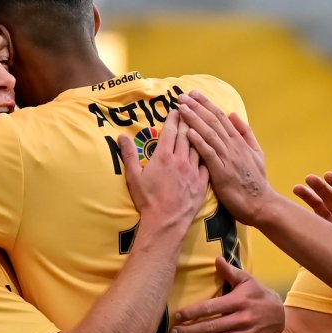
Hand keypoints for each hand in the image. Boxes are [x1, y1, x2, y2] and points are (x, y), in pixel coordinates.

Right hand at [118, 109, 205, 237]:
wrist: (166, 222)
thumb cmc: (147, 201)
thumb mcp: (133, 177)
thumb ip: (128, 154)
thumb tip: (121, 136)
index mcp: (163, 157)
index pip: (170, 132)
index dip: (173, 119)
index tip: (176, 110)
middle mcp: (180, 160)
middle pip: (186, 135)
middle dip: (187, 121)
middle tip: (190, 111)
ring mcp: (194, 171)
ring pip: (199, 147)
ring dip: (199, 134)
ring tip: (200, 125)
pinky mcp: (203, 183)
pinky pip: (207, 164)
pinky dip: (208, 154)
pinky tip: (210, 149)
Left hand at [171, 257, 285, 332]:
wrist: (280, 315)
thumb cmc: (259, 295)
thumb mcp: (247, 280)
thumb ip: (230, 271)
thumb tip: (216, 259)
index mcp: (238, 301)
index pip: (211, 308)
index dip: (192, 313)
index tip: (178, 316)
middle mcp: (241, 319)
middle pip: (211, 327)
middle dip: (190, 331)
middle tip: (174, 332)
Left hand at [177, 92, 274, 224]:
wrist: (260, 203)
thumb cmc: (256, 180)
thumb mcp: (256, 152)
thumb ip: (246, 133)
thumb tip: (234, 114)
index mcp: (239, 140)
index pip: (221, 117)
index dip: (207, 104)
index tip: (194, 94)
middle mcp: (233, 146)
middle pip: (212, 121)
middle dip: (197, 107)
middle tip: (181, 95)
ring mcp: (228, 158)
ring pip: (209, 134)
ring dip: (194, 120)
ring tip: (181, 108)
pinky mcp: (222, 172)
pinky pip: (209, 154)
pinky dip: (199, 142)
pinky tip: (188, 132)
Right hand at [293, 172, 331, 242]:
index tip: (327, 176)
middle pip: (331, 197)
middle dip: (321, 187)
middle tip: (309, 179)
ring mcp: (331, 224)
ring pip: (319, 206)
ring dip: (309, 196)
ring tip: (297, 188)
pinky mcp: (322, 232)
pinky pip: (312, 219)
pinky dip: (304, 212)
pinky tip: (294, 207)